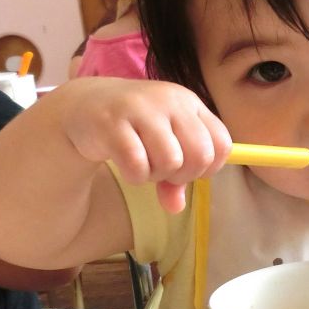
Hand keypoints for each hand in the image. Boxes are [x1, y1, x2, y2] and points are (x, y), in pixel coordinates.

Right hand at [60, 79, 230, 211]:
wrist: (86, 106)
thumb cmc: (135, 128)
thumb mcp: (162, 146)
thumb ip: (176, 176)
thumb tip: (176, 207)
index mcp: (189, 103)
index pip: (222, 143)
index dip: (210, 167)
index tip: (189, 169)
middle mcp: (170, 101)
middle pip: (201, 155)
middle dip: (184, 175)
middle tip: (163, 170)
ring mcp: (141, 109)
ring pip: (171, 161)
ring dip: (157, 175)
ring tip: (143, 164)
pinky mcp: (113, 123)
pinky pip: (138, 166)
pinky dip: (135, 176)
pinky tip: (127, 166)